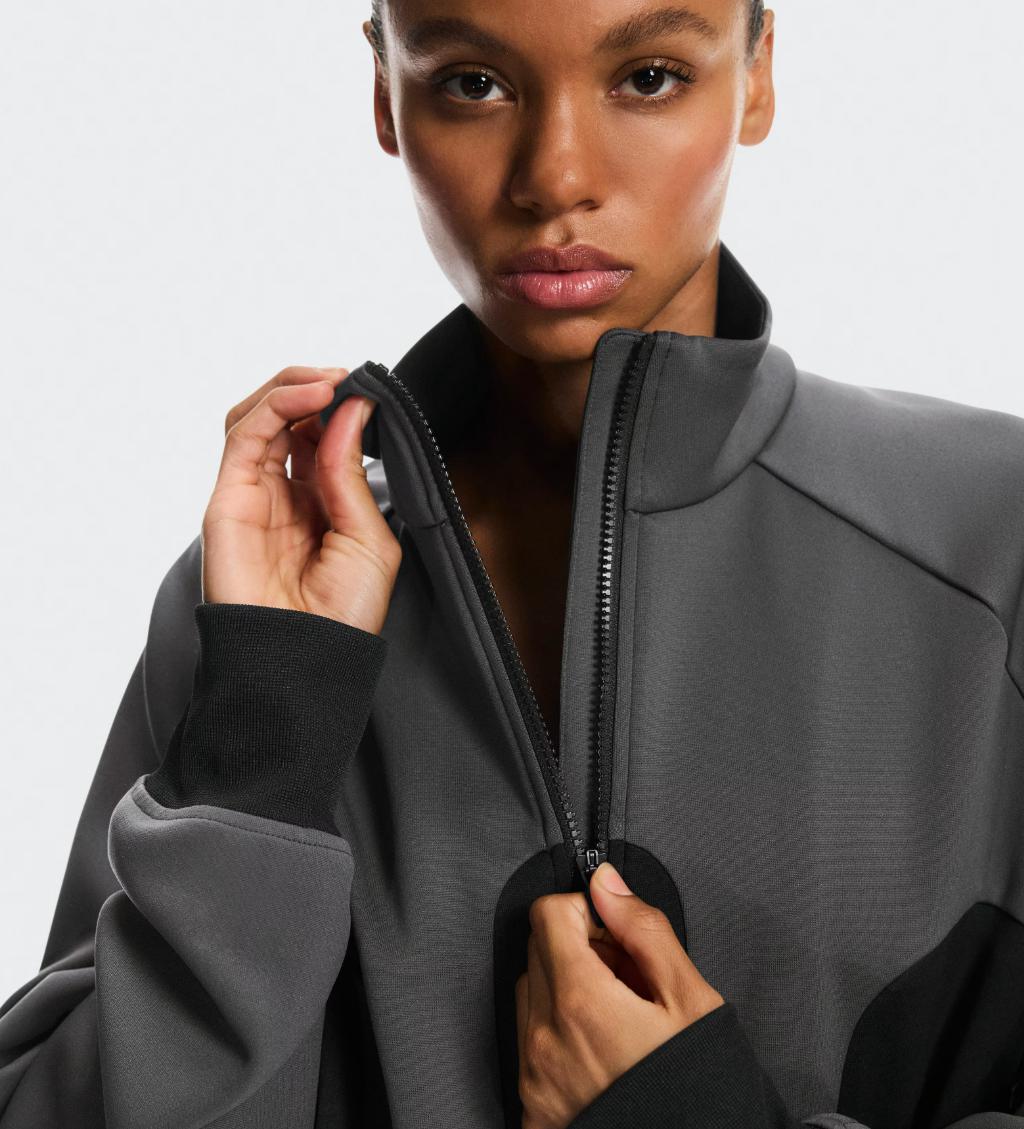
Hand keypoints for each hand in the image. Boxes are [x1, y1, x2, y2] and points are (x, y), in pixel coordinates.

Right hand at [202, 365, 400, 634]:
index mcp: (320, 505)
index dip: (340, 408)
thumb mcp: (368, 537)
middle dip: (316, 389)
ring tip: (330, 381)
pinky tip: (312, 397)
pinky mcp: (227, 499)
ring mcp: (252, 494)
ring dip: (293, 387)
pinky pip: (243, 436)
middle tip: (347, 378)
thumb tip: (351, 410)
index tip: (366, 390)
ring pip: (259, 417)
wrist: (307, 662)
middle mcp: (283, 495)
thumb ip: (351, 473)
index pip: (321, 437)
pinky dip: (275, 405)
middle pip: (287, 419)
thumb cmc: (342, 617)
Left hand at [515, 861, 725, 1128]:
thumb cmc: (700, 1090)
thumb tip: (606, 883)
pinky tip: (601, 1052)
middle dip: (580, 949)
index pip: (548, 913)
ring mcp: (534, 1077)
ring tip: (618, 1019)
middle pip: (539, 951)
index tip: (616, 935)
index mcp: (581, 1002)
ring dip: (566, 990)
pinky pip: (530, 1044)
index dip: (586, 912)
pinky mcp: (533, 1108)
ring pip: (532, 995)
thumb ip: (643, 930)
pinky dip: (557, 1034)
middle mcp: (545, 1039)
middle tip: (628, 980)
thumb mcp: (690, 1000)